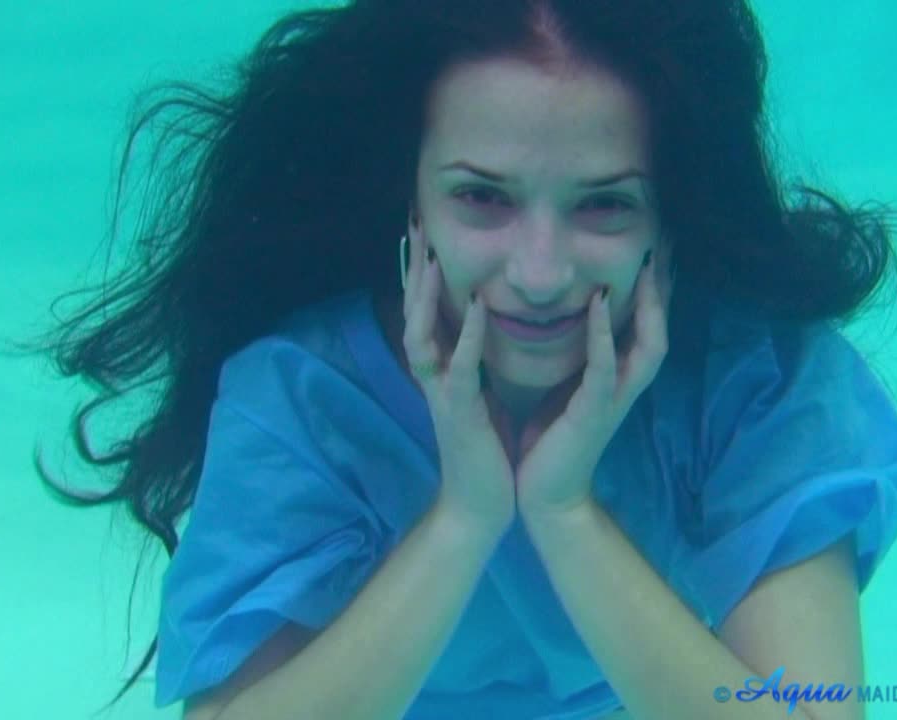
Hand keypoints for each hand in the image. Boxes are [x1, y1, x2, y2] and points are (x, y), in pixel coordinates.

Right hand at [403, 233, 514, 537]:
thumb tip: (477, 332)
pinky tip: (472, 308)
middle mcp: (433, 377)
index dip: (422, 274)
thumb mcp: (477, 397)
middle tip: (414, 225)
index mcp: (441, 372)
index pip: (425, 313)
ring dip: (425, 295)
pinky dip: (463, 337)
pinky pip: (457, 369)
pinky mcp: (459, 413)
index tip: (424, 234)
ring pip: (421, 335)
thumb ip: (471, 364)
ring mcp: (441, 394)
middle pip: (412, 313)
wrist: (481, 505)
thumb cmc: (484, 452)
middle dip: (413, 270)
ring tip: (431, 256)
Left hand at [515, 240, 675, 522]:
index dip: (652, 288)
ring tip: (646, 262)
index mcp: (616, 378)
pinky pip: (604, 366)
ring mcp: (614, 399)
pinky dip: (603, 332)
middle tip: (664, 242)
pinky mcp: (594, 412)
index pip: (645, 325)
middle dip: (663, 286)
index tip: (652, 245)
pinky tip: (599, 301)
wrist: (544, 496)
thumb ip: (575, 358)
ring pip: (647, 344)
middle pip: (660, 327)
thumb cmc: (550, 442)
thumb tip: (569, 321)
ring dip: (648, 303)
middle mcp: (625, 385)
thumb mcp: (564, 389)